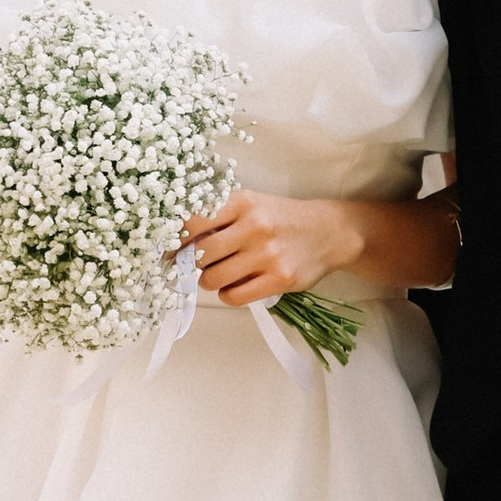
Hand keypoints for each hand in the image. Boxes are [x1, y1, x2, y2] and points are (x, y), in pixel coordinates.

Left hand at [184, 188, 359, 309]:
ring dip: (210, 281)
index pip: (192, 221)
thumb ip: (218, 217)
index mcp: (242, 202)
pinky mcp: (279, 279)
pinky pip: (234, 297)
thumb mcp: (251, 205)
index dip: (176, 238)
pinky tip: (236, 285)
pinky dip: (228, 295)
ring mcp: (267, 255)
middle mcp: (254, 227)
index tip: (172, 248)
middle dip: (193, 263)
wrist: (328, 232)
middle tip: (198, 264)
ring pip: (213, 279)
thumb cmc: (280, 218)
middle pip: (200, 254)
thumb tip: (178, 241)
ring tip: (221, 273)